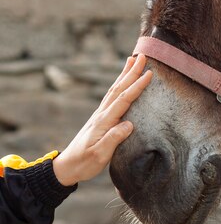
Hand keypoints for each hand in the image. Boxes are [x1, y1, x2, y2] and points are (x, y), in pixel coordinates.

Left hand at [52, 54, 151, 186]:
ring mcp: (100, 114)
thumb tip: (129, 124)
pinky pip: (112, 95)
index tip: (149, 73)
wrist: (66, 167)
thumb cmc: (84, 163)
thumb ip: (113, 139)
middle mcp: (102, 114)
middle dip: (131, 72)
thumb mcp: (99, 155)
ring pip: (114, 89)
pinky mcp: (101, 117)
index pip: (123, 99)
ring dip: (124, 74)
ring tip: (132, 60)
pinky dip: (119, 84)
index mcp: (104, 121)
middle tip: (142, 56)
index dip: (137, 86)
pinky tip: (123, 80)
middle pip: (119, 88)